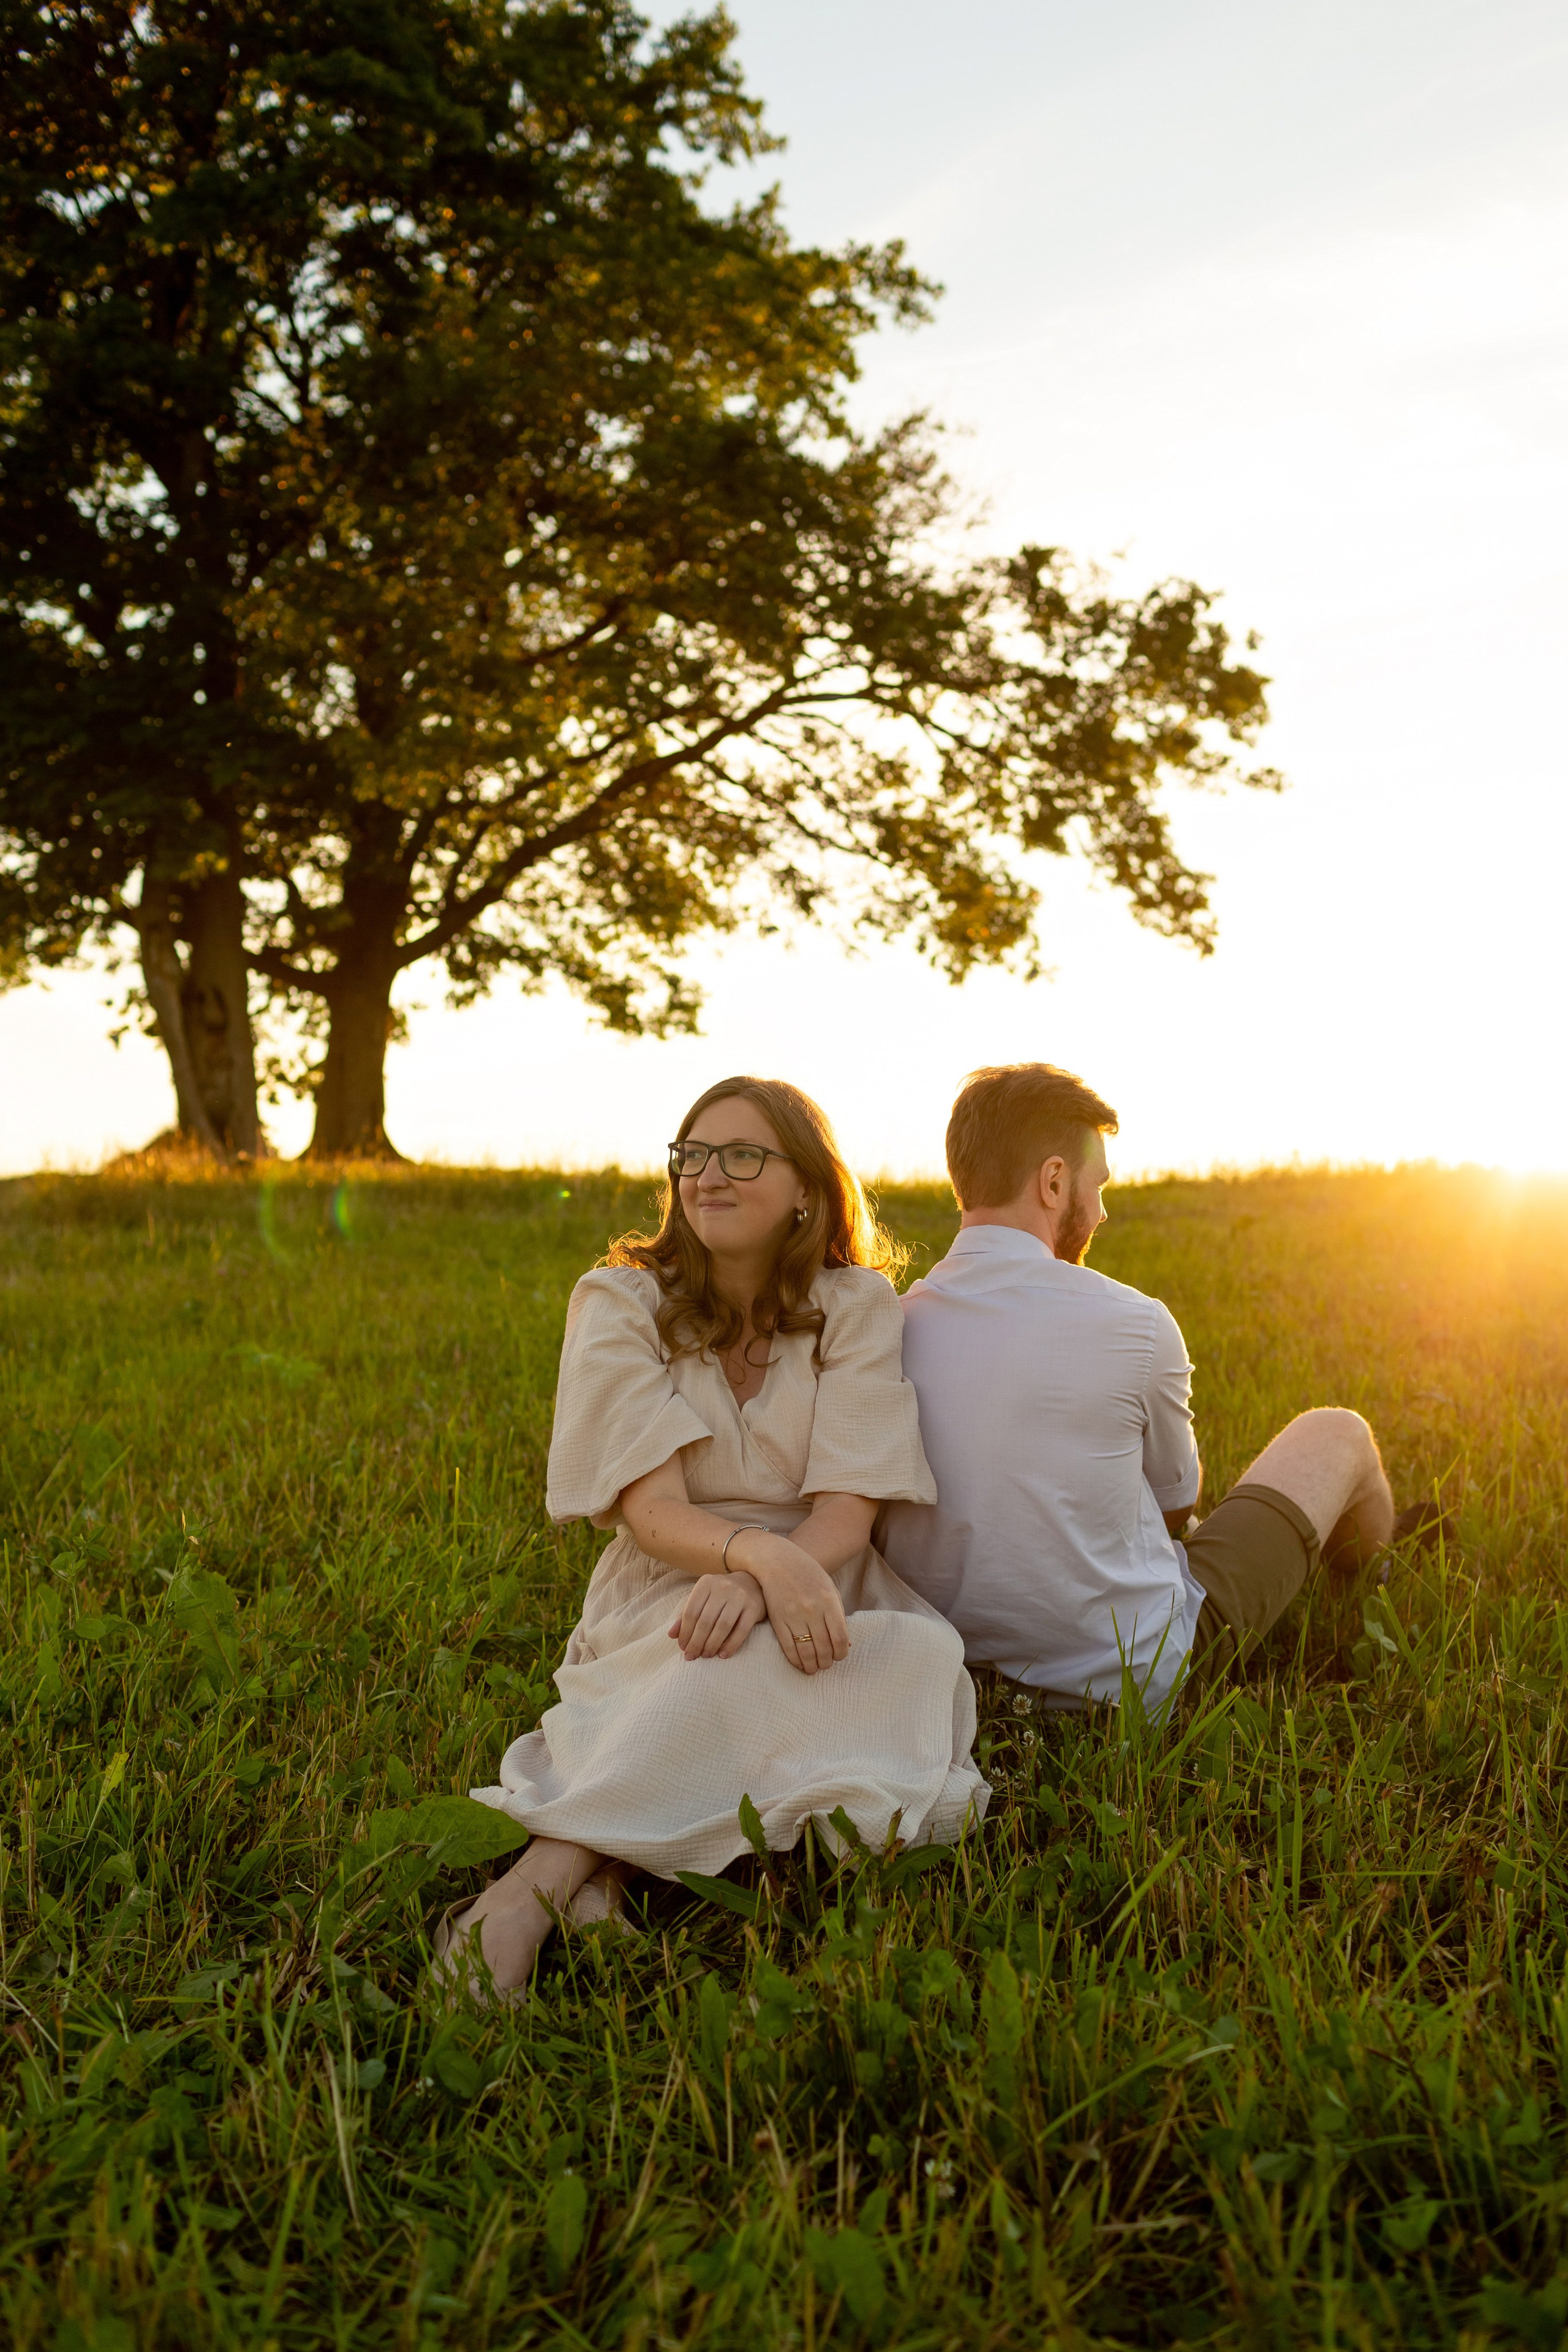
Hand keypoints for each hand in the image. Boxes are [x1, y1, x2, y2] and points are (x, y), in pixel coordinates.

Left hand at [668, 1571, 766, 1660]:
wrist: (752, 1584)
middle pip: (705, 1620)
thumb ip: (685, 1615)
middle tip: (692, 1656)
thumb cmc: (721, 1596)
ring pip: (723, 1626)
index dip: (685, 1632)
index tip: (683, 1648)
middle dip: (696, 1642)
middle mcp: (723, 1587)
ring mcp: (740, 1596)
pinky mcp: (754, 1607)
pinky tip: (723, 1655)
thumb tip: (671, 1635)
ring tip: (706, 1655)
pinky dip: (731, 1645)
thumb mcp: (702, 1600)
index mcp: (706, 1583)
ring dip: (712, 1645)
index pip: (691, 1612)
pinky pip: (741, 1630)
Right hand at [728, 1530, 851, 1675]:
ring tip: (814, 1668)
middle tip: (826, 1664)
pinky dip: (796, 1660)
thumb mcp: (830, 1589)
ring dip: (812, 1665)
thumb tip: (846, 1645)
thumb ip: (839, 1616)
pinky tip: (800, 1664)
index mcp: (829, 1601)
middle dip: (827, 1662)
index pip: (840, 1638)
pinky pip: (788, 1647)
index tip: (840, 1656)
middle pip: (824, 1648)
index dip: (841, 1653)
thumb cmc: (808, 1574)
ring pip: (806, 1651)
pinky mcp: (778, 1620)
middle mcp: (812, 1610)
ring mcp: (794, 1616)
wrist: (778, 1561)